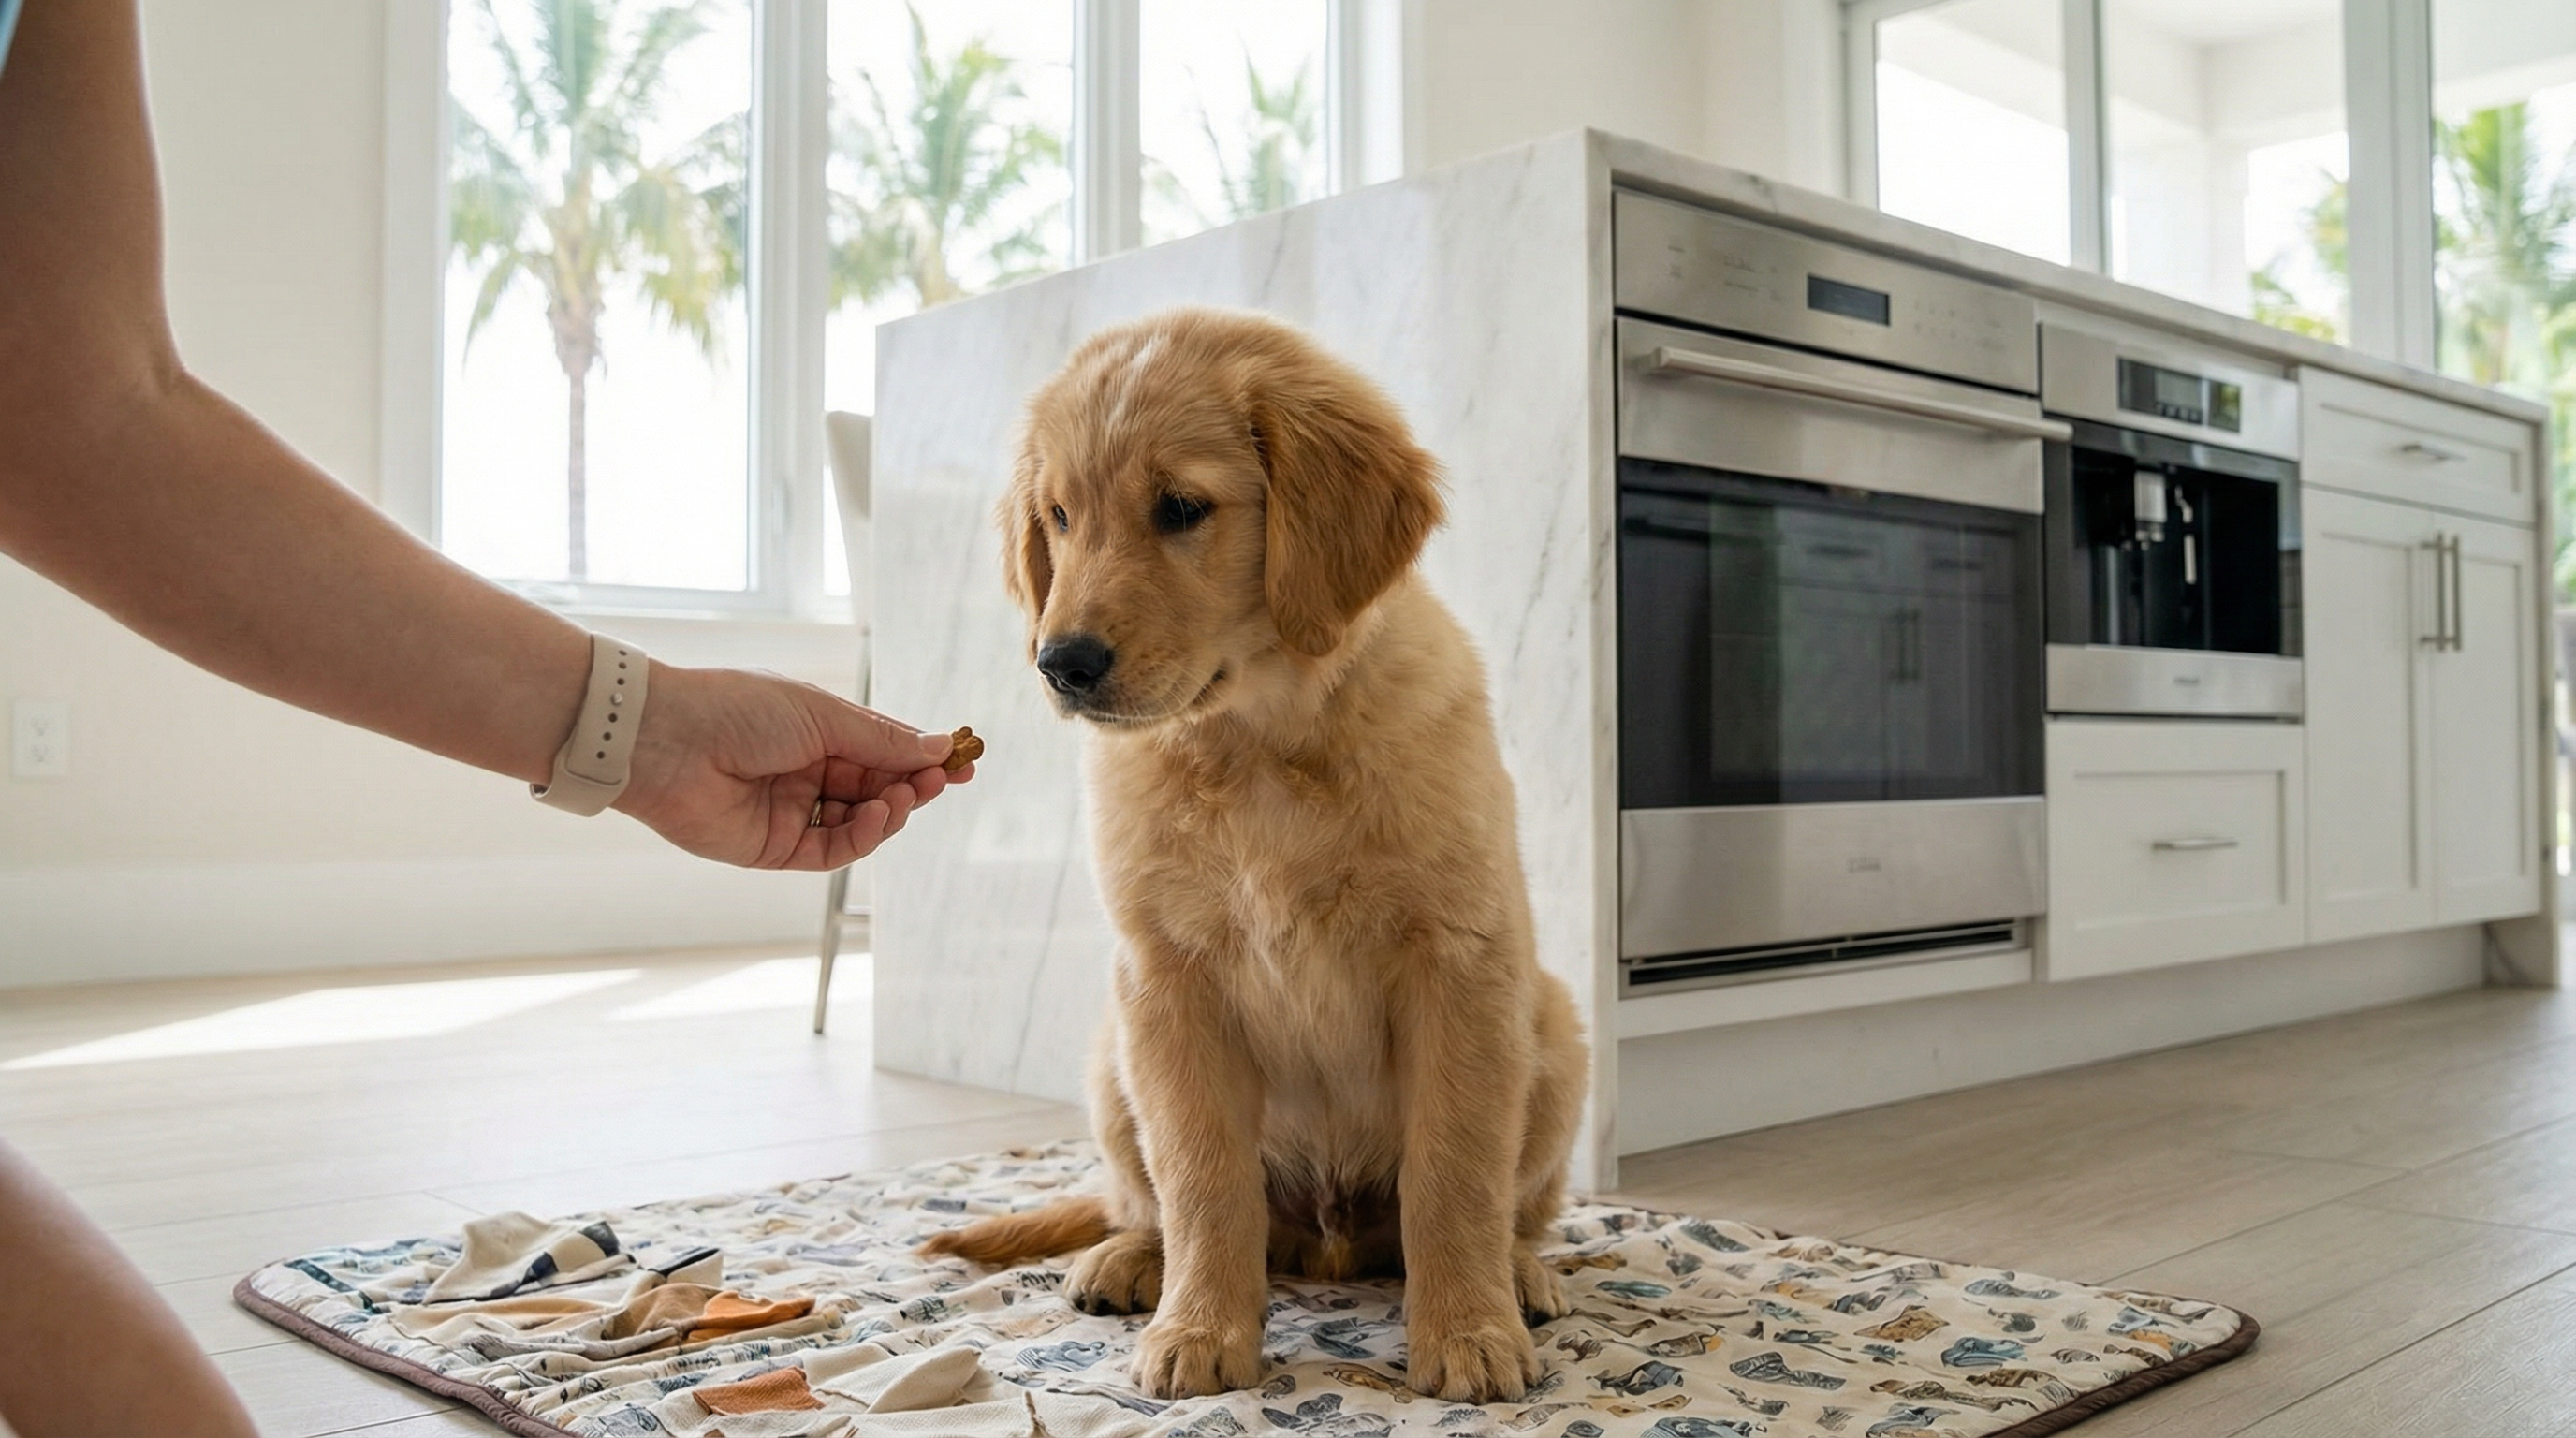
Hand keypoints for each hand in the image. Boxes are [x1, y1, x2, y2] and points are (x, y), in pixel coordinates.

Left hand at [613, 663, 971, 868]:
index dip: (922, 758)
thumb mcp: (821, 715)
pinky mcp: (775, 848)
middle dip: (913, 786)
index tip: (963, 762)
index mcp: (817, 733)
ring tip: (904, 796)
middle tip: (943, 781)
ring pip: (861, 823)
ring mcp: (792, 812)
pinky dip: (862, 838)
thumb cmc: (737, 709)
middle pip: (877, 789)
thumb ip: (881, 740)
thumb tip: (939, 746)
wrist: (666, 741)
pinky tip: (876, 817)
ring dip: (891, 811)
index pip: (882, 750)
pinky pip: (832, 850)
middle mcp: (807, 773)